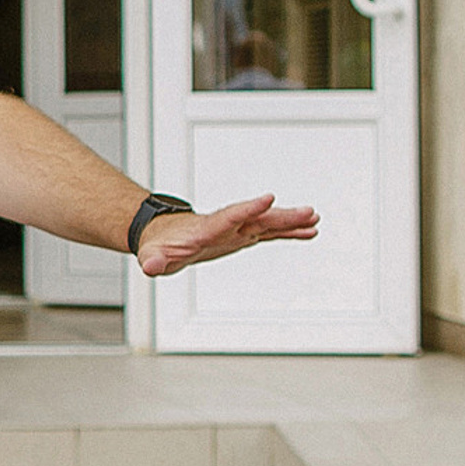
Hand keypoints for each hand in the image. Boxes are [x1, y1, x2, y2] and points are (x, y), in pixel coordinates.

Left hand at [136, 193, 319, 276]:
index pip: (230, 217)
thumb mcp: (153, 257)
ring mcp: (236, 229)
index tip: (269, 198)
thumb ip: (153, 261)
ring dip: (290, 221)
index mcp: (206, 229)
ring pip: (267, 223)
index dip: (249, 208)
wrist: (162, 236)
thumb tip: (150, 266)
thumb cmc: (159, 246)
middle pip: (257, 218)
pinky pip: (269, 233)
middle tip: (308, 211)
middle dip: (281, 215)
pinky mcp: (242, 236)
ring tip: (315, 218)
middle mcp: (225, 226)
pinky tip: (308, 231)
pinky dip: (288, 232)